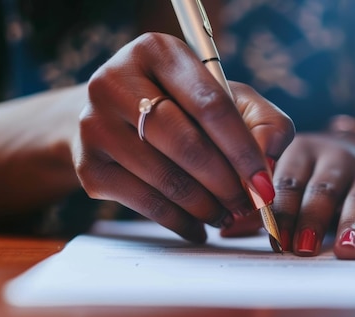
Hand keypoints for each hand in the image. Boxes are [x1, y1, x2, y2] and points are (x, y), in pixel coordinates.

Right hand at [73, 33, 294, 242]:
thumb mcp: (228, 98)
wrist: (112, 117)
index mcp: (157, 51)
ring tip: (226, 216)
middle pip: (186, 144)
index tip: (263, 184)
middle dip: (226, 184)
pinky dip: (179, 222)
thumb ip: (263, 122)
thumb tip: (266, 166)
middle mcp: (116, 81)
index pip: (211, 105)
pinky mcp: (88, 166)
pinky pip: (144, 203)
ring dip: (205, 207)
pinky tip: (198, 227)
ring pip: (166, 178)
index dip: (243, 150)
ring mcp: (95, 124)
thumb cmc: (182, 106)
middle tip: (247, 206)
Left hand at [272, 132, 354, 258]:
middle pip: (323, 190)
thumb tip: (227, 228)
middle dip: (312, 220)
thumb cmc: (307, 174)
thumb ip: (261, 201)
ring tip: (346, 251)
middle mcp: (338, 158)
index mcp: (303, 151)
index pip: (290, 181)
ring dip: (352, 225)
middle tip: (301, 248)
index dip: (282, 211)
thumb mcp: (285, 174)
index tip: (274, 240)